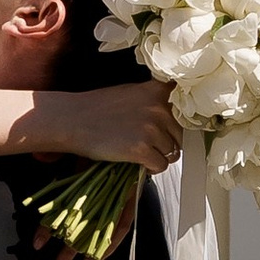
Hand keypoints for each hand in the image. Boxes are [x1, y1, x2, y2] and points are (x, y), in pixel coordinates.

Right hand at [38, 81, 180, 172]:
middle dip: (166, 143)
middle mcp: (159, 108)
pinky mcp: (142, 149)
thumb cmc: (98, 107)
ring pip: (172, 152)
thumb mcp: (131, 92)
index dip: (181, 121)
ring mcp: (152, 129)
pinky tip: (138, 162)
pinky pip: (161, 165)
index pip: (186, 108)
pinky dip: (152, 168)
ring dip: (159, 156)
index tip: (173, 127)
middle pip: (180, 135)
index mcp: (157, 91)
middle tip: (147, 144)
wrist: (73, 120)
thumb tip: (171, 115)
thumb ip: (153, 99)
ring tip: (140, 152)